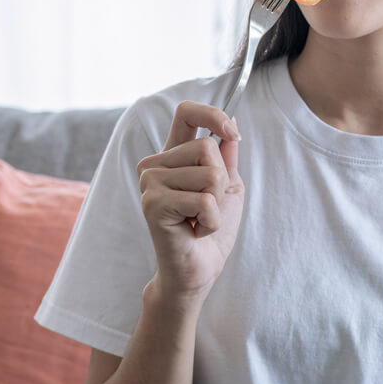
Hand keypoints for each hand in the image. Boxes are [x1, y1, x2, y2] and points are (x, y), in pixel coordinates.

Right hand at [135, 101, 245, 300]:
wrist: (197, 270)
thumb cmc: (210, 230)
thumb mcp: (226, 186)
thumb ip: (225, 156)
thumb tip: (229, 124)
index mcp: (172, 156)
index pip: (186, 113)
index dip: (212, 115)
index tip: (232, 132)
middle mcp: (155, 165)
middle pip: (207, 147)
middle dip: (220, 182)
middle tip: (205, 208)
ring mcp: (150, 183)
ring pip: (210, 174)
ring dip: (216, 205)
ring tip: (198, 220)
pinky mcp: (153, 204)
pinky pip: (204, 200)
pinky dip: (211, 221)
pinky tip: (194, 231)